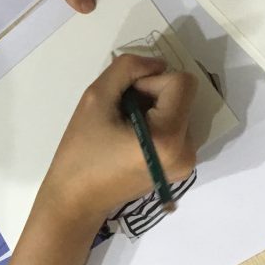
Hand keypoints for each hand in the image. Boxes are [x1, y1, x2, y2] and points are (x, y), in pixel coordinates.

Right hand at [35, 54, 197, 237]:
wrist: (76, 200)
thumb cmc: (81, 153)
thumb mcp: (95, 99)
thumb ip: (126, 69)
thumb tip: (157, 63)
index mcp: (169, 138)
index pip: (181, 83)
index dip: (150, 81)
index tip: (123, 99)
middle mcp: (188, 151)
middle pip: (182, 97)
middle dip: (151, 96)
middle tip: (119, 115)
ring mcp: (187, 162)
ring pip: (179, 110)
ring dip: (153, 109)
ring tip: (122, 128)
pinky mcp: (179, 167)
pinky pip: (176, 127)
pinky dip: (156, 124)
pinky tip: (131, 139)